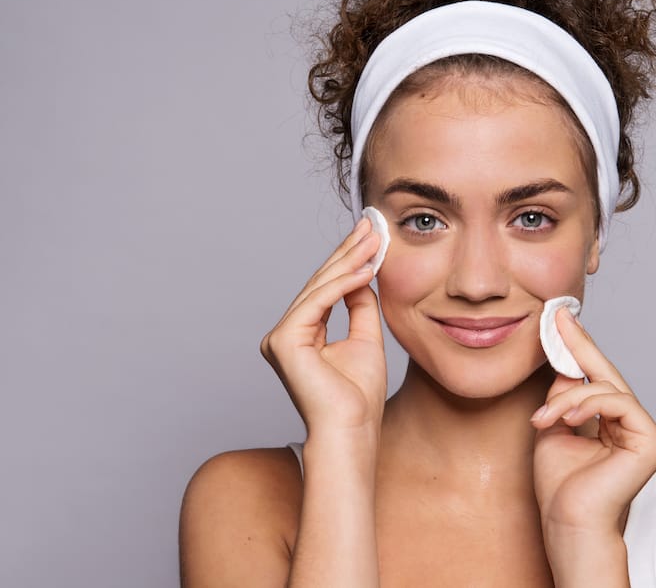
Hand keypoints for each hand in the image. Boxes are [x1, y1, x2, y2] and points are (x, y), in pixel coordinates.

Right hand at [260, 217, 386, 436]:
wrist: (352, 430)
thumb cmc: (359, 397)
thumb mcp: (365, 339)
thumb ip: (360, 305)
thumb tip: (363, 273)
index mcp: (301, 335)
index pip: (326, 289)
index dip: (349, 260)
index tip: (371, 235)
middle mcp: (285, 334)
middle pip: (321, 283)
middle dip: (349, 252)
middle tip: (372, 225)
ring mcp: (280, 337)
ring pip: (319, 288)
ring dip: (350, 261)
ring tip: (376, 240)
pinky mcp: (283, 340)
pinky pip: (318, 302)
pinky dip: (344, 283)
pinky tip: (367, 268)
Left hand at [531, 308, 655, 536]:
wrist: (568, 522)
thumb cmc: (560, 485)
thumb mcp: (553, 426)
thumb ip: (562, 395)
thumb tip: (564, 359)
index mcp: (611, 422)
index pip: (596, 377)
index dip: (578, 347)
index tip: (559, 320)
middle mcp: (632, 424)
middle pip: (606, 374)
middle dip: (579, 345)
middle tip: (558, 319)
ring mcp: (645, 432)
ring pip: (606, 388)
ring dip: (568, 399)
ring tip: (543, 419)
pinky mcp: (652, 440)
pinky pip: (619, 402)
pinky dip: (586, 405)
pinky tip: (565, 419)